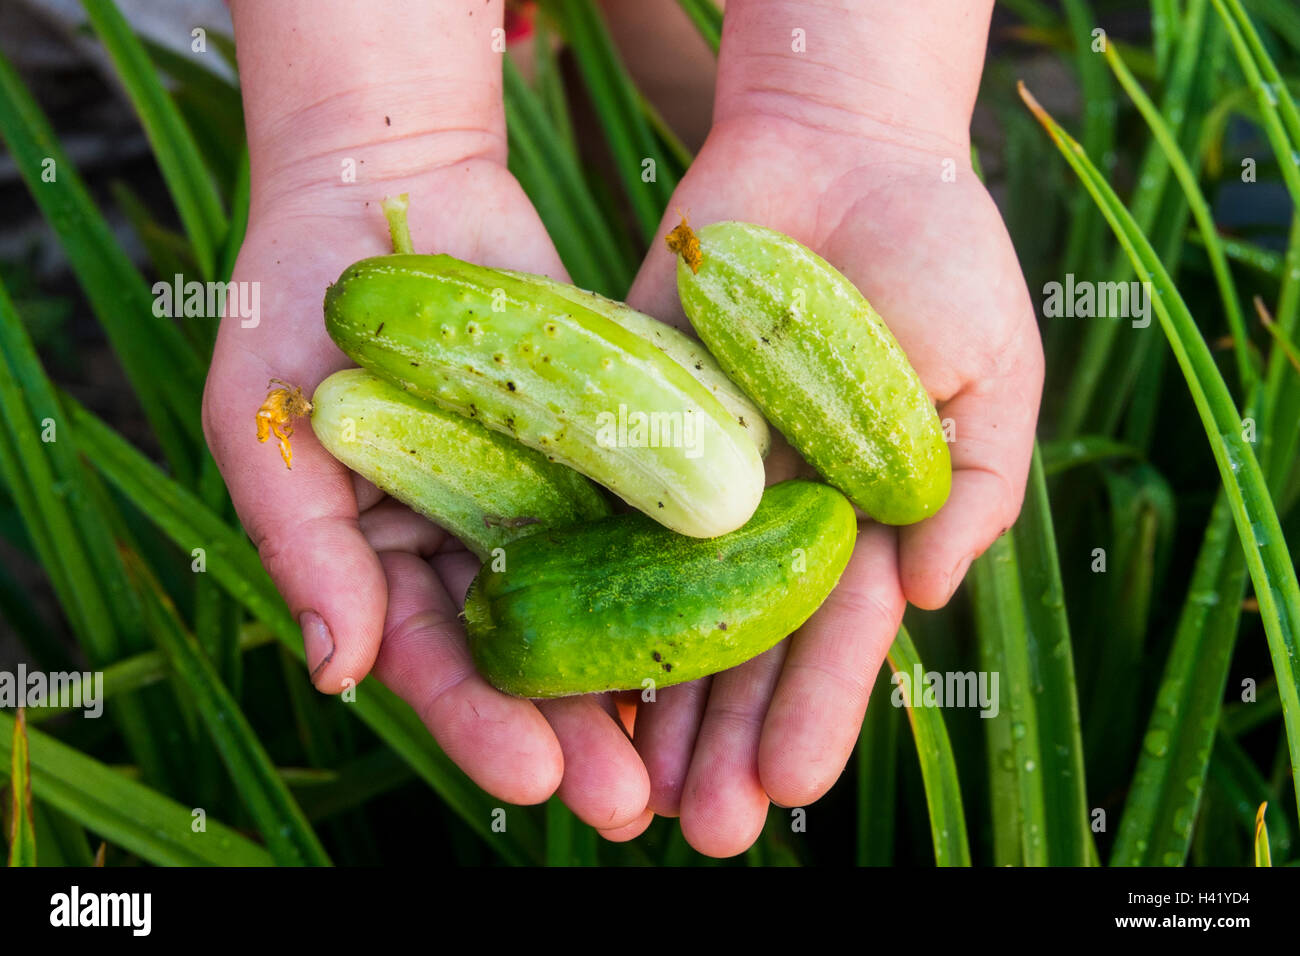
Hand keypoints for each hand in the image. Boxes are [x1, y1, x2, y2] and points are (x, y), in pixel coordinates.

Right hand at [202, 146, 652, 837]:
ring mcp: (548, 495)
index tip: (533, 779)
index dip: (479, 725)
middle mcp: (476, 546)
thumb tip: (337, 670)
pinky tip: (737, 614)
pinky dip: (690, 560)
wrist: (388, 180)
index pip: (436, 665)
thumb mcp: (268, 421)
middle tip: (630, 805)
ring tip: (694, 746)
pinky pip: (652, 505)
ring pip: (604, 599)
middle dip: (576, 733)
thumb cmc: (296, 302)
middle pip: (533, 657)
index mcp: (388, 562)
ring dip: (647, 670)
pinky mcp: (612, 435)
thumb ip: (300, 542)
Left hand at [621, 113, 1042, 855]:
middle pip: (738, 637)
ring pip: (661, 595)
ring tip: (628, 783)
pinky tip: (561, 656)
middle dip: (723, 734)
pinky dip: (579, 578)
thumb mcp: (990, 374)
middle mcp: (769, 507)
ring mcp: (693, 465)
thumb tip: (928, 599)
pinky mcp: (630, 412)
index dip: (813, 710)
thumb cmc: (937, 255)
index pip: (832, 633)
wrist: (838, 148)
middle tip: (700, 830)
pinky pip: (598, 504)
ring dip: (647, 690)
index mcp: (858, 514)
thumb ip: (970, 488)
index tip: (790, 788)